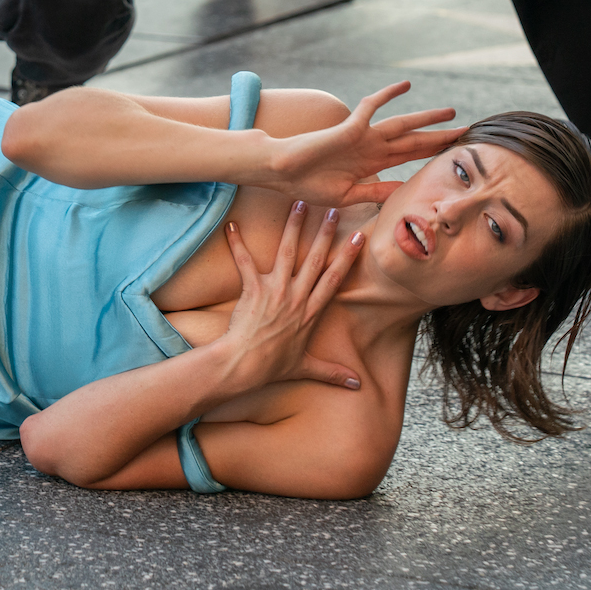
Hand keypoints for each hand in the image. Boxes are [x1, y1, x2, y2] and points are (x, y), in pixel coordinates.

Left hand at [220, 204, 364, 391]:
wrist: (245, 365)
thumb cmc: (273, 366)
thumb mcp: (306, 367)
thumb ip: (332, 373)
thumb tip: (356, 385)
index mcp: (311, 311)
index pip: (335, 279)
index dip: (347, 257)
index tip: (358, 237)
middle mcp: (297, 297)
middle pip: (315, 259)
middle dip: (325, 233)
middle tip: (332, 210)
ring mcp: (275, 291)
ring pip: (287, 252)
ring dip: (293, 227)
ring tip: (298, 204)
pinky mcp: (253, 289)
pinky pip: (244, 262)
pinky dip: (237, 243)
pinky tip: (232, 225)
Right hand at [268, 81, 466, 207]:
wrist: (281, 170)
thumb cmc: (307, 184)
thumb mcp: (347, 196)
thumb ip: (375, 192)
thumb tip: (402, 193)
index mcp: (372, 165)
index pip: (410, 158)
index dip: (433, 154)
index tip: (456, 154)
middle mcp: (372, 148)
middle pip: (414, 141)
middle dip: (440, 137)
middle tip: (467, 132)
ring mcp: (362, 136)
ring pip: (402, 125)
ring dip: (426, 119)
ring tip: (450, 112)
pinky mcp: (350, 128)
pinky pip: (372, 106)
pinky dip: (388, 95)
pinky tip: (405, 86)